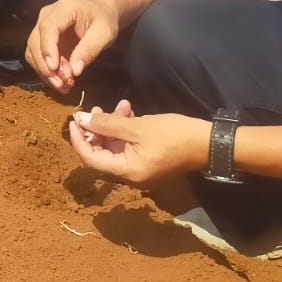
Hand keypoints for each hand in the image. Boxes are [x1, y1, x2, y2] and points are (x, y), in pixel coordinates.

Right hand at [25, 0, 120, 92]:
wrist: (100, 14)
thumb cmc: (103, 20)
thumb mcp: (104, 34)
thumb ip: (90, 50)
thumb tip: (75, 71)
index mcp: (63, 9)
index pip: (48, 28)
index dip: (48, 48)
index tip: (54, 68)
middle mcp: (46, 16)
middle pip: (35, 41)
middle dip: (45, 66)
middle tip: (62, 84)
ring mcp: (41, 27)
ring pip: (32, 51)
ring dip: (44, 71)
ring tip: (63, 86)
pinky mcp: (41, 39)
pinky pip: (36, 57)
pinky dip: (45, 71)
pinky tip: (59, 81)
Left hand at [67, 101, 210, 186]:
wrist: (209, 143)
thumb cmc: (172, 135)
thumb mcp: (137, 126)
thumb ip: (106, 124)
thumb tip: (81, 120)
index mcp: (126, 172)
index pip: (90, 159)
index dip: (78, 139)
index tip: (73, 120)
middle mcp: (130, 176)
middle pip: (101, 152)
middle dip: (97, 128)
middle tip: (97, 108)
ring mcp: (140, 169)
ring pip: (115, 146)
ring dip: (113, 125)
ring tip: (121, 105)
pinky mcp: (149, 161)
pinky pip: (128, 146)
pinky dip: (126, 130)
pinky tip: (130, 111)